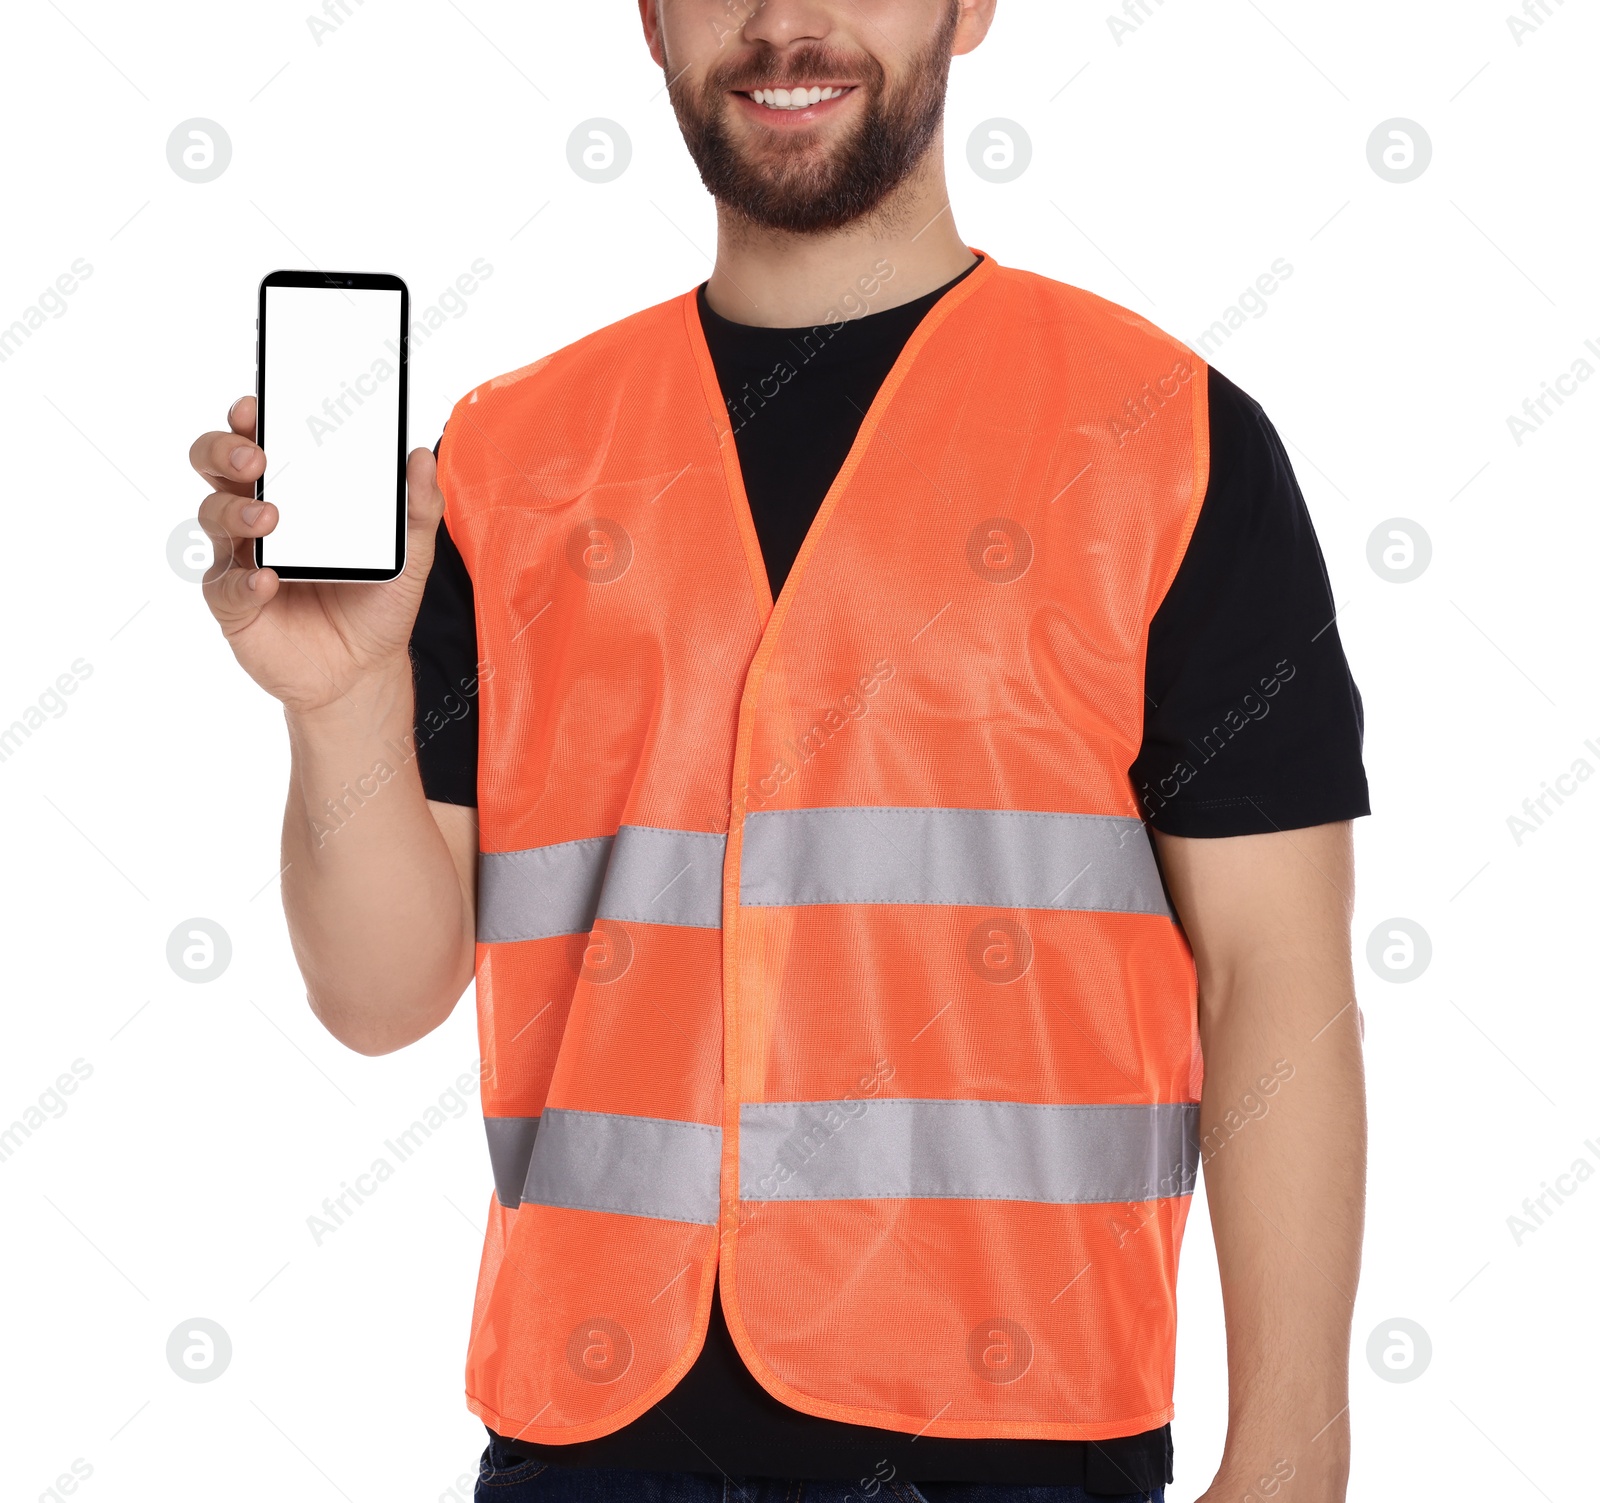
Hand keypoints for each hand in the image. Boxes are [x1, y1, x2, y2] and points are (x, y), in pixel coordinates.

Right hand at [190, 395, 444, 714]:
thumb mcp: (411, 554)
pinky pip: (225, 587)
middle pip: (216, 467)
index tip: (256, 405)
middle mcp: (257, 519)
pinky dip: (242, 580)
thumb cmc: (378, 602)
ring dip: (236, 510)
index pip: (259, 443)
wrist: (364, 671)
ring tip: (270, 518)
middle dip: (224, 450)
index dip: (248, 420)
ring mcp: (240, 559)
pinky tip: (266, 579)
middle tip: (255, 457)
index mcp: (293, 494)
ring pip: (212, 515)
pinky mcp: (235, 605)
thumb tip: (423, 456)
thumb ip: (419, 507)